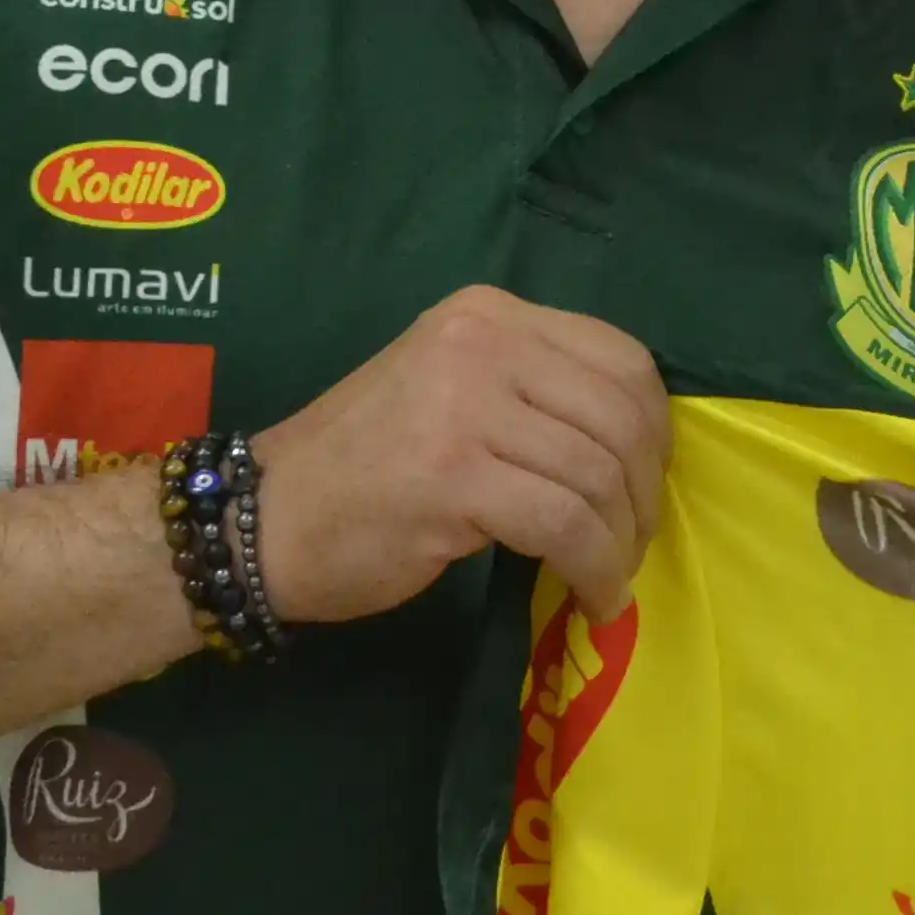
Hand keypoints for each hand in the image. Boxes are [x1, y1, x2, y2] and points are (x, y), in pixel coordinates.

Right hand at [243, 287, 669, 624]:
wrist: (262, 522)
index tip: (644, 487)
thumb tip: (636, 448)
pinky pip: (563, 526)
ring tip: (610, 582)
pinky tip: (592, 599)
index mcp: (489, 315)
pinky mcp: (454, 476)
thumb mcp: (454, 393)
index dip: (653, 432)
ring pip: (596, 476)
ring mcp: (465, 404)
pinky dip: (593, 570)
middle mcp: (482, 342)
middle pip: (620, 417)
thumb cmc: (364, 469)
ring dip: (620, 544)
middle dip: (642, 495)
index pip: (621, 359)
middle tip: (632, 546)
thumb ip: (535, 395)